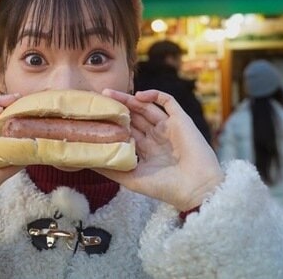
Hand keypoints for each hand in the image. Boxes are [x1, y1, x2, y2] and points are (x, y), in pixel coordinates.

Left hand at [96, 89, 223, 211]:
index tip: (96, 116)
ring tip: (111, 95)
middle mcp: (156, 137)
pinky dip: (154, 95)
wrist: (195, 188)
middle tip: (100, 98)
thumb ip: (112, 169)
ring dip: (130, 99)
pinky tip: (139, 96)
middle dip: (118, 108)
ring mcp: (168, 127)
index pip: (127, 131)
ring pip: (146, 107)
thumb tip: (87, 161)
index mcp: (147, 150)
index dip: (113, 123)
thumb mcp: (132, 179)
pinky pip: (168, 101)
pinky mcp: (181, 120)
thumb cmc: (165, 188)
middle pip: (134, 117)